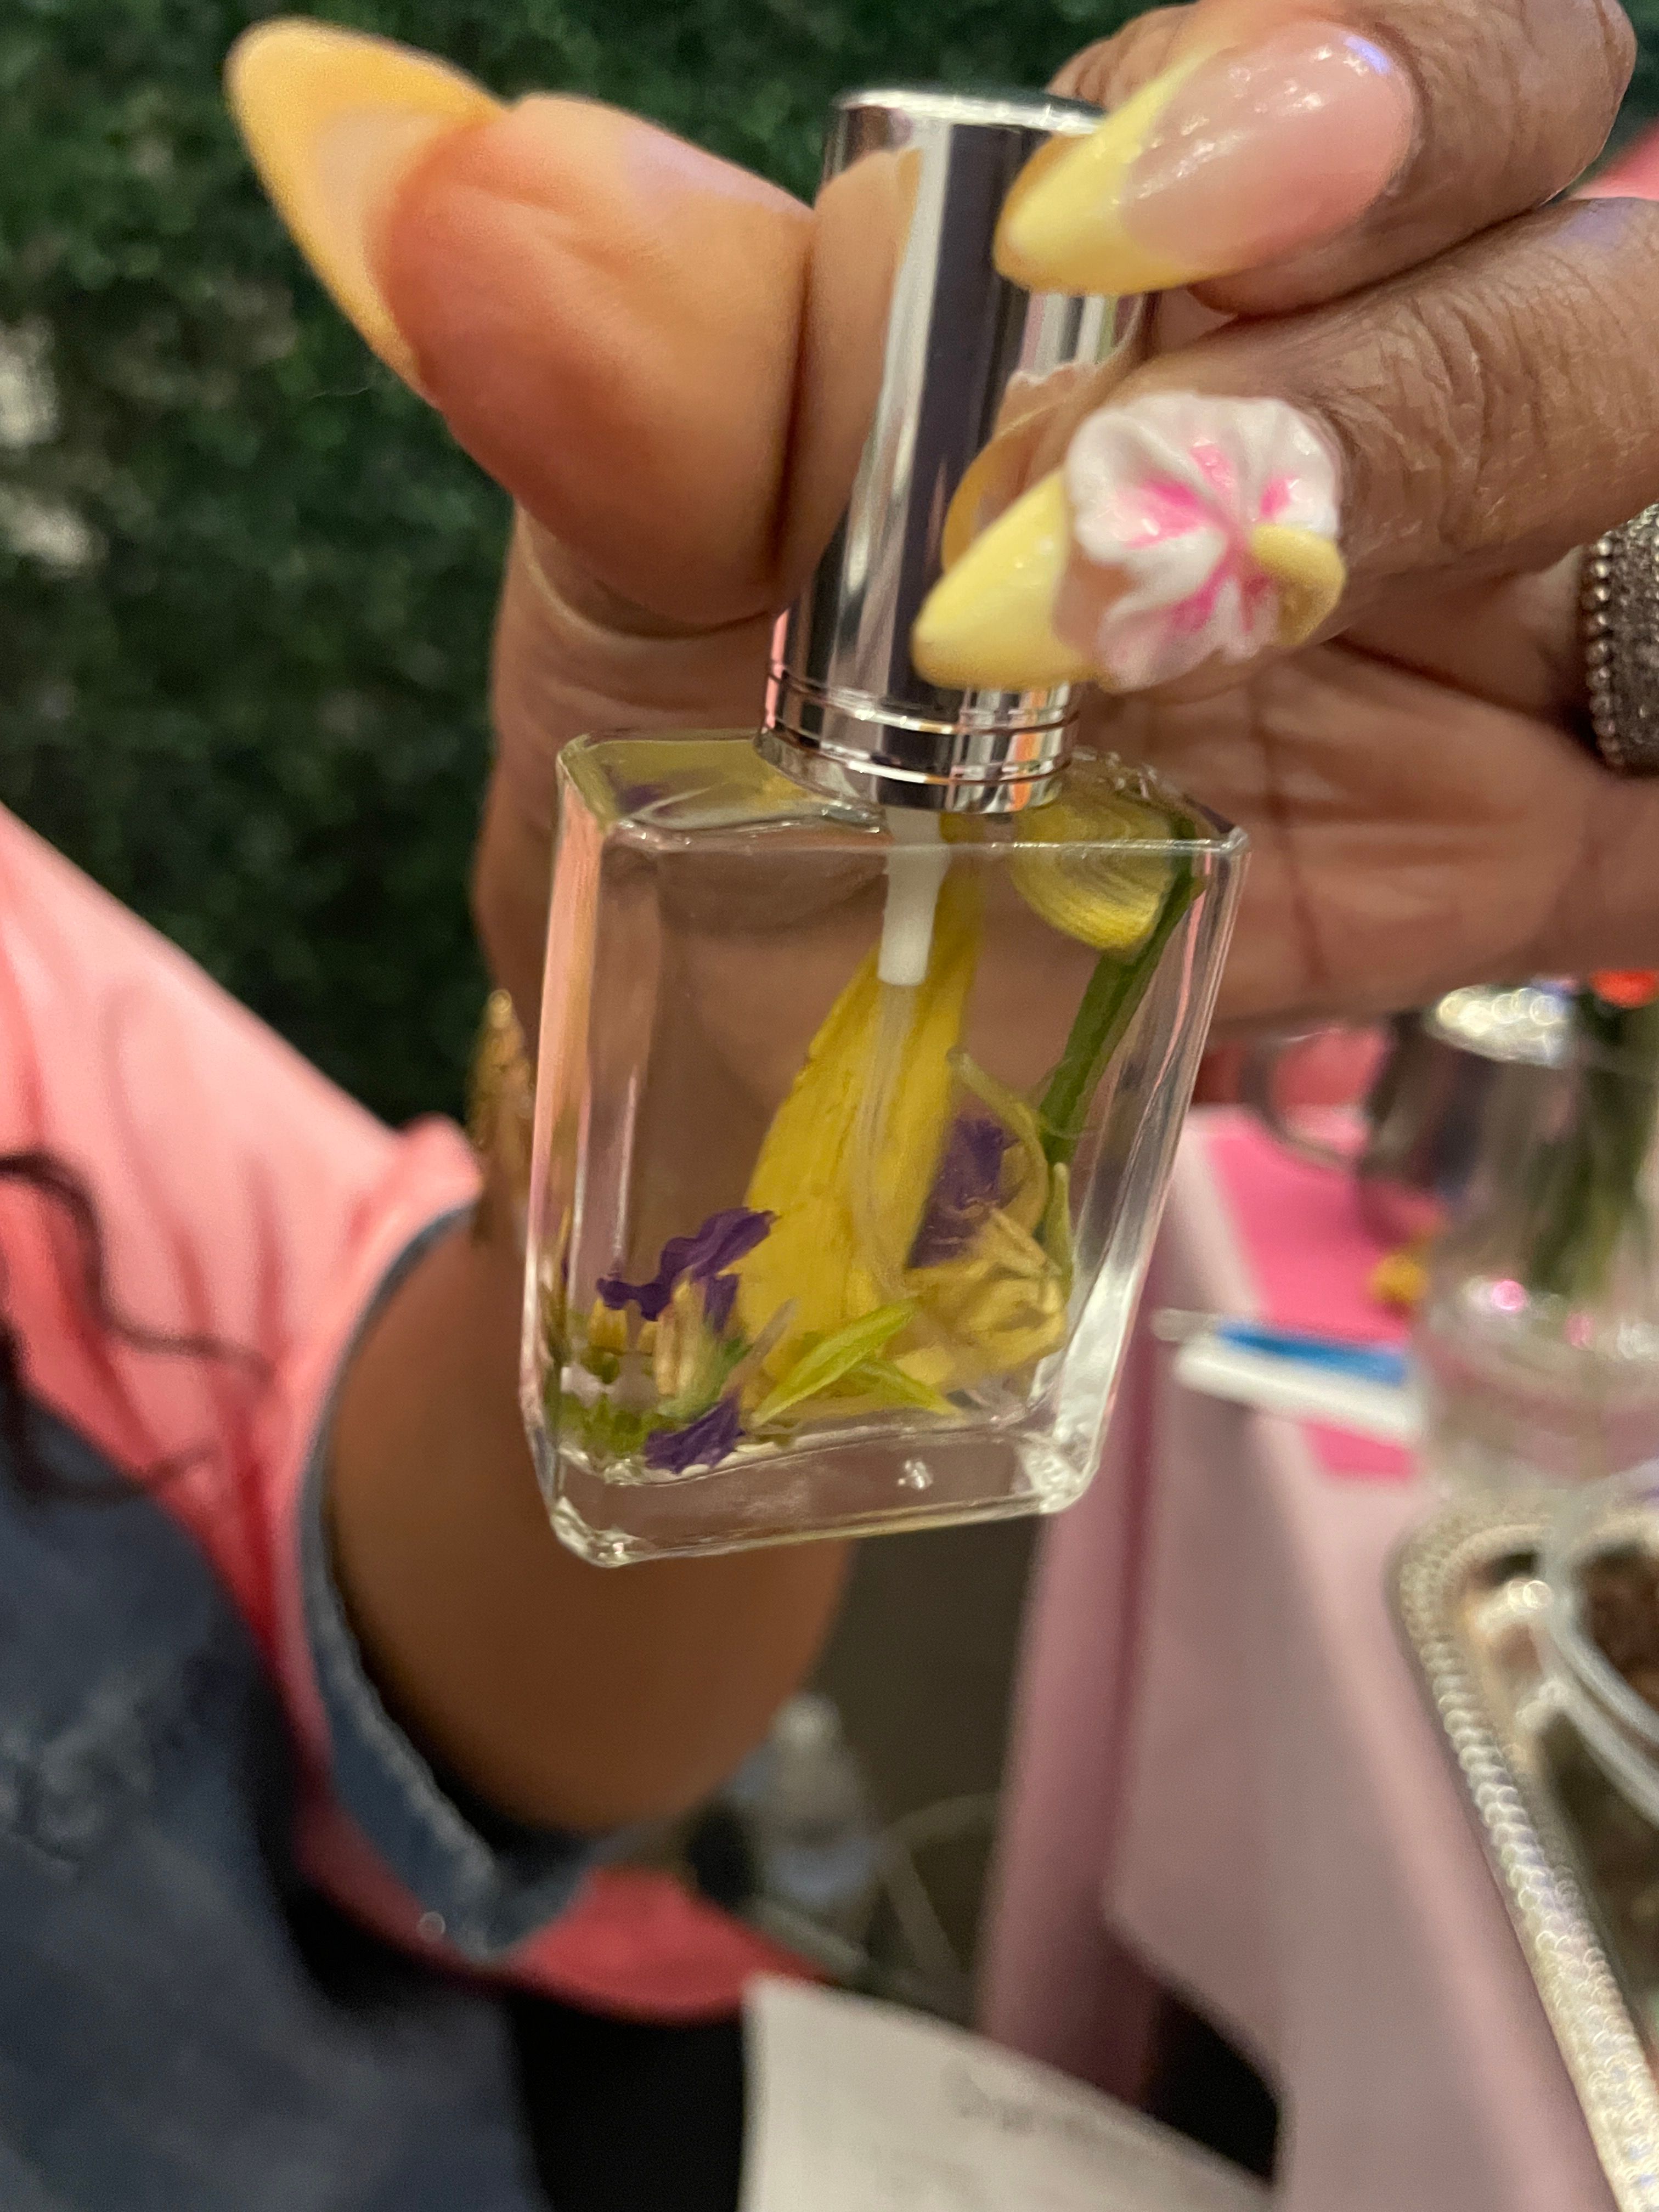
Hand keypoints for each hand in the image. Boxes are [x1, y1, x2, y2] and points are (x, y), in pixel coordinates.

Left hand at [230, 0, 1653, 1039]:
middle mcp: (1379, 381)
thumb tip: (395, 161)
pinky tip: (1573, 811)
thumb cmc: (724, 753)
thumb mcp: (657, 592)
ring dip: (1550, 551)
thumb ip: (616, 390)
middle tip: (1125, 556)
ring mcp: (1503, 604)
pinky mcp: (1572, 815)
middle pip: (1576, 238)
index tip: (1070, 245)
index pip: (1365, 57)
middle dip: (1400, 373)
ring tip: (1269, 662)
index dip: (1298, 86)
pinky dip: (1658, 786)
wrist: (788, 1032)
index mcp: (1172, 264)